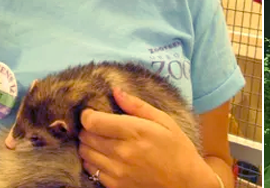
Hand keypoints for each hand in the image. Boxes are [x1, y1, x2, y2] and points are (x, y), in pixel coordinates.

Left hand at [78, 88, 203, 187]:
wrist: (185, 183)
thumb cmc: (177, 149)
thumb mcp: (165, 121)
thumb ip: (138, 106)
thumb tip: (116, 91)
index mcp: (135, 132)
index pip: (94, 122)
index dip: (87, 115)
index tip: (92, 112)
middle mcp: (122, 152)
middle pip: (86, 136)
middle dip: (88, 128)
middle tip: (99, 125)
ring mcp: (117, 171)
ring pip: (84, 153)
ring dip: (88, 144)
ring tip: (101, 140)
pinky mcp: (115, 185)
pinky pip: (91, 169)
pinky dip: (93, 160)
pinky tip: (106, 156)